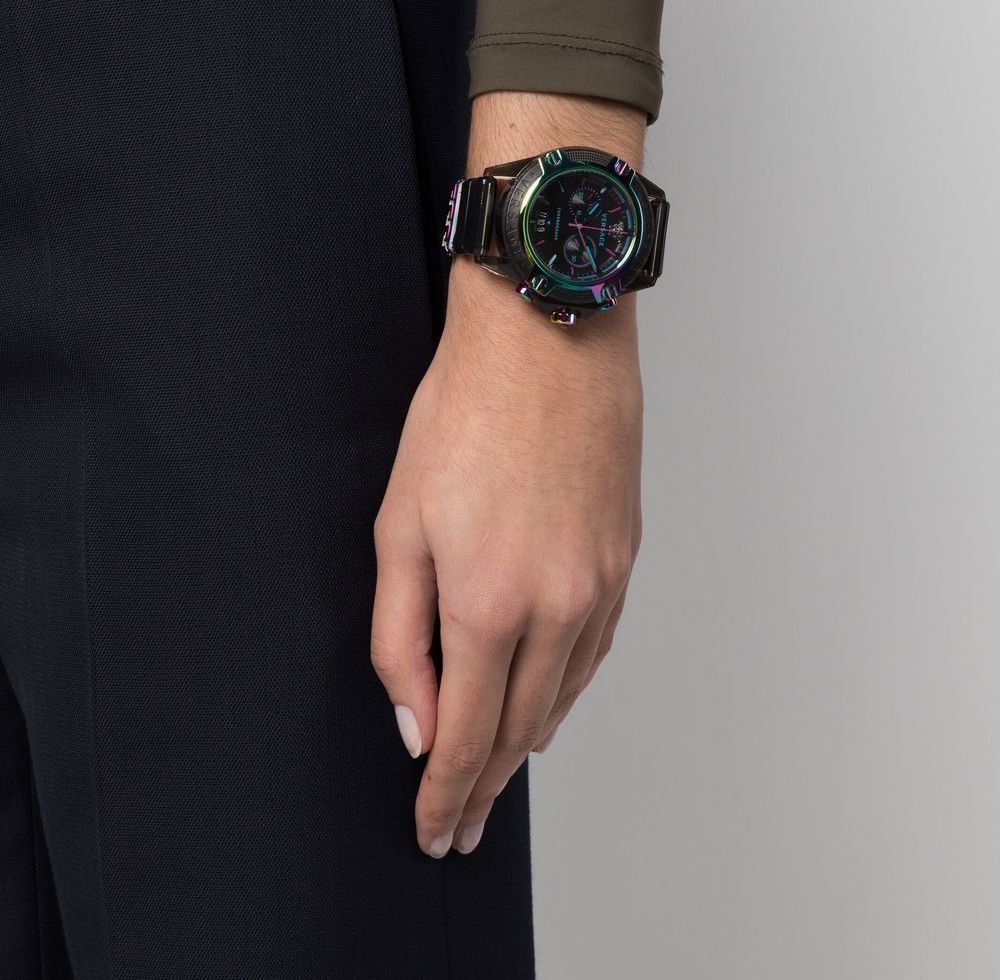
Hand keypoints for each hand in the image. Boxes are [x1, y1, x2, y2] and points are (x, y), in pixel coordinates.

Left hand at [371, 92, 645, 851]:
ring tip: (496, 773)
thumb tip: (416, 720)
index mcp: (489, 604)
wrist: (548, 339)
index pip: (467, 737)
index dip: (445, 795)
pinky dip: (566, 688)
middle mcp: (557, 609)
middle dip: (482, 784)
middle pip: (519, 730)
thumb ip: (401, 635)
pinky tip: (548, 699)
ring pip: (563, 696)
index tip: (434, 831)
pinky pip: (596, 651)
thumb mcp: (399, 523)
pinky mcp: (625, 560)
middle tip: (460, 825)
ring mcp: (601, 586)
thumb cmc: (464, 415)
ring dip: (525, 740)